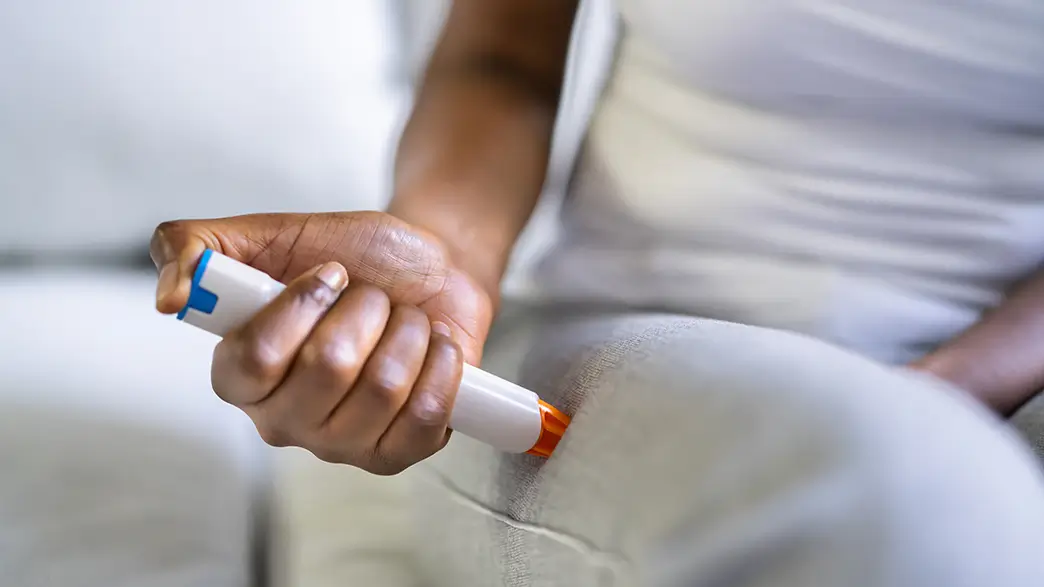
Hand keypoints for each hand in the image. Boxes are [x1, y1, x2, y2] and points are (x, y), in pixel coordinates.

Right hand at [150, 212, 494, 473]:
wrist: (429, 270)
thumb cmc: (353, 256)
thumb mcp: (272, 232)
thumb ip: (196, 248)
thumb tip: (169, 296)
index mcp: (242, 373)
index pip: (252, 361)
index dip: (300, 308)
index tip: (331, 271)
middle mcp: (285, 420)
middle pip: (328, 370)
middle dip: (365, 310)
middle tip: (371, 296)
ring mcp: (341, 445)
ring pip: (383, 389)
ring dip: (407, 331)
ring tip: (404, 320)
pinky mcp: (396, 454)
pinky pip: (425, 418)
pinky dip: (440, 365)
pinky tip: (433, 346)